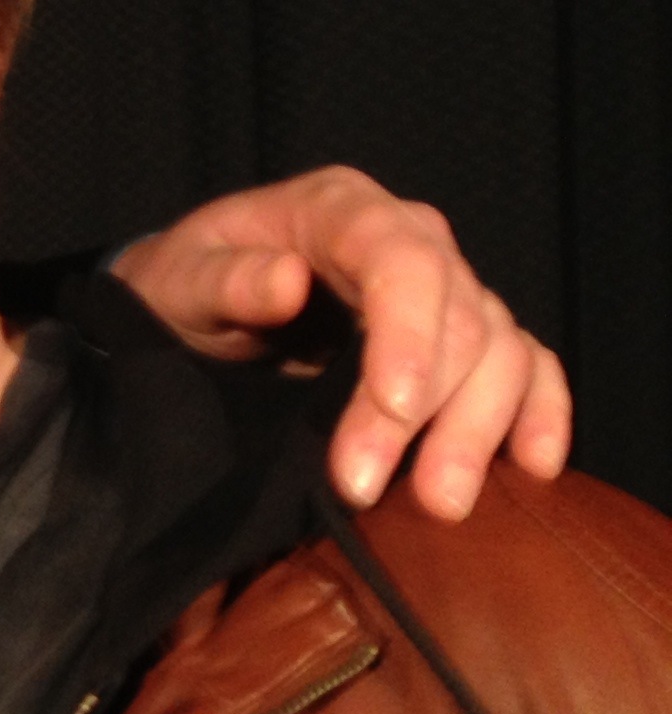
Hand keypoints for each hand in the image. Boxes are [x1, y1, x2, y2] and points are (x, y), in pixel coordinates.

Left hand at [111, 166, 570, 520]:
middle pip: (458, 320)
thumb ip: (223, 281)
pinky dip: (538, 410)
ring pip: (500, 350)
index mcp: (340, 209)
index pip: (403, 262)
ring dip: (478, 429)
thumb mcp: (176, 279)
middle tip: (369, 487)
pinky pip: (525, 363)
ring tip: (440, 504)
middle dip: (426, 411)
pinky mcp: (462, 333)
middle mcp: (408, 237)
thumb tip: (286, 282)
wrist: (196, 300)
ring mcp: (444, 285)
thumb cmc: (184, 285)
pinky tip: (532, 464)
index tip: (393, 408)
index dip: (409, 335)